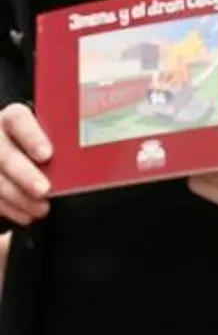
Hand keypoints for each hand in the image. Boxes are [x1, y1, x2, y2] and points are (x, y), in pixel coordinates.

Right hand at [0, 103, 51, 225]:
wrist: (18, 152)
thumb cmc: (44, 142)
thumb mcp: (53, 135)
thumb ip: (63, 140)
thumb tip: (92, 152)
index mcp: (12, 119)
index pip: (17, 119)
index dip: (31, 137)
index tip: (47, 155)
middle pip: (4, 154)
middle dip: (24, 174)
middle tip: (44, 189)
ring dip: (18, 197)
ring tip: (41, 208)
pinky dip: (8, 208)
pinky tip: (27, 215)